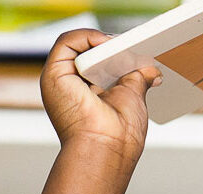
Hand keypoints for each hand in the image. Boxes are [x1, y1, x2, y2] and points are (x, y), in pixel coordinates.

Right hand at [40, 29, 159, 163]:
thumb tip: (149, 66)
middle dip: (110, 45)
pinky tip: (104, 43)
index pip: (98, 62)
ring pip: (76, 44)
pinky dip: (86, 36)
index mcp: (87, 96)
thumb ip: (137, 75)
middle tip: (130, 46)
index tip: (134, 50)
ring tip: (119, 48)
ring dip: (100, 40)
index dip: (114, 52)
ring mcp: (60, 82)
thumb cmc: (117, 136)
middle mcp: (71, 89)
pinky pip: (66, 42)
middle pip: (87, 51)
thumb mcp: (133, 96)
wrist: (106, 149)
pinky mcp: (53, 76)